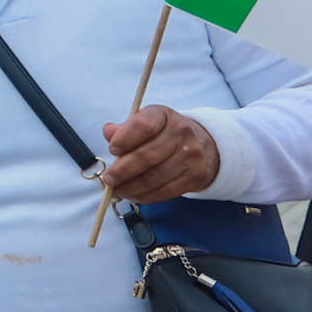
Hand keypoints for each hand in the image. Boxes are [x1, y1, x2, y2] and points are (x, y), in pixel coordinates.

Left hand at [97, 104, 219, 206]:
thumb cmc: (164, 134)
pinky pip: (165, 191)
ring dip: (131, 188)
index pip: (143, 125)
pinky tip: (133, 195)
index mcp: (164, 115)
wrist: (203, 146)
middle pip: (147, 156)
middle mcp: (181, 133)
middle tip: (108, 179)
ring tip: (117, 190)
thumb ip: (124, 129)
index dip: (124, 139)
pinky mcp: (196, 176)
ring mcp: (191, 156)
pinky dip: (144, 196)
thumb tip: (108, 132)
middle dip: (122, 171)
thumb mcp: (146, 124)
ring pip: (154, 177)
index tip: (112, 150)